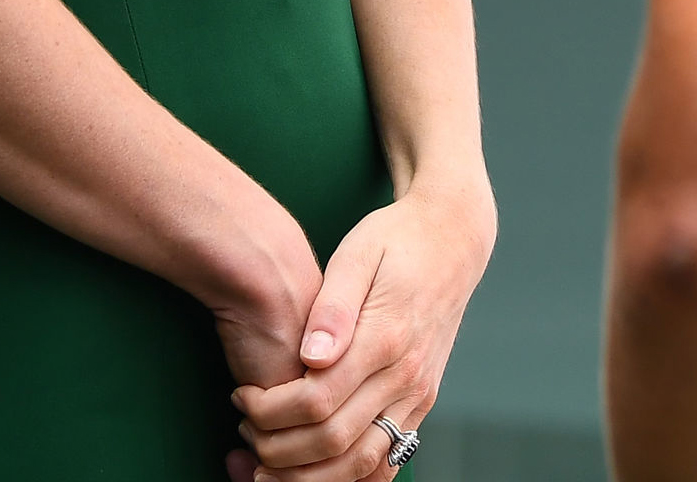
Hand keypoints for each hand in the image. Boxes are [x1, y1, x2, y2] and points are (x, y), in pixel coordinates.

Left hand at [230, 183, 496, 481]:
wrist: (453, 239)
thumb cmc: (396, 240)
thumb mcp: (358, 252)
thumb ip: (333, 306)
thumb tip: (310, 356)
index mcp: (387, 337)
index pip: (318, 399)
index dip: (269, 410)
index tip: (242, 396)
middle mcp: (407, 375)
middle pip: (335, 441)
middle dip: (277, 448)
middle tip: (245, 429)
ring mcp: (418, 395)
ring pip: (362, 465)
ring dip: (308, 476)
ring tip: (267, 462)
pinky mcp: (421, 403)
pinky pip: (387, 462)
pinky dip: (348, 478)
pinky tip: (313, 470)